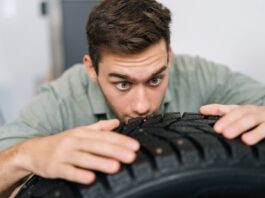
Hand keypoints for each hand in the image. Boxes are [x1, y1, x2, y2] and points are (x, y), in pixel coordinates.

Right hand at [17, 119, 139, 184]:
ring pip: (84, 158)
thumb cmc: (63, 142)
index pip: (104, 136)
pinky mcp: (55, 167)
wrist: (35, 150)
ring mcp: (64, 154)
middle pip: (97, 145)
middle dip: (115, 150)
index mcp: (82, 133)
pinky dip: (79, 174)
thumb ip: (99, 128)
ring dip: (100, 162)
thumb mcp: (80, 132)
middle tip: (131, 156)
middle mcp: (74, 141)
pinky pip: (68, 171)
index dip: (120, 140)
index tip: (135, 146)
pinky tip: (90, 178)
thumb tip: (116, 122)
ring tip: (116, 167)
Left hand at [200, 104, 264, 144]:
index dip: (216, 109)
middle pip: (242, 114)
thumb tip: (201, 109)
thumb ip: (222, 111)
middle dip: (231, 122)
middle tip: (220, 131)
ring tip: (242, 139)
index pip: (230, 108)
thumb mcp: (240, 113)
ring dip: (249, 129)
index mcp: (245, 110)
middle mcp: (255, 112)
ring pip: (257, 121)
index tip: (203, 112)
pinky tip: (252, 141)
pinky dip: (260, 133)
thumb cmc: (257, 117)